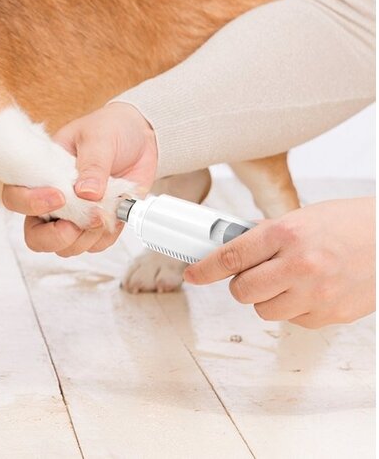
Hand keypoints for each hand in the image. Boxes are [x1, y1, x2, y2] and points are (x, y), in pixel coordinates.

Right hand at [2, 102, 158, 256]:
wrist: (141, 136)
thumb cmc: (109, 129)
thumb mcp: (99, 137)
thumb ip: (92, 164)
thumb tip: (86, 192)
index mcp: (41, 173)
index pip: (15, 196)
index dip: (30, 204)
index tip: (59, 197)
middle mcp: (52, 199)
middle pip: (35, 235)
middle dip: (54, 237)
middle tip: (76, 224)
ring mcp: (74, 216)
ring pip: (65, 247)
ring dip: (86, 236)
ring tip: (104, 211)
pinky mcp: (97, 226)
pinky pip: (95, 246)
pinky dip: (106, 236)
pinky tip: (115, 213)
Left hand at [184, 197, 375, 327]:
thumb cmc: (346, 224)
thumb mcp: (299, 218)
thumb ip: (264, 237)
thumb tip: (229, 249)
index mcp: (286, 233)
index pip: (230, 257)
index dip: (205, 269)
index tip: (193, 274)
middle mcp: (300, 264)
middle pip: (242, 291)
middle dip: (241, 284)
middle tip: (252, 274)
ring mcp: (317, 294)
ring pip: (264, 310)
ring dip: (267, 298)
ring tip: (286, 280)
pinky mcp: (332, 315)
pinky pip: (293, 320)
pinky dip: (294, 308)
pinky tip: (309, 289)